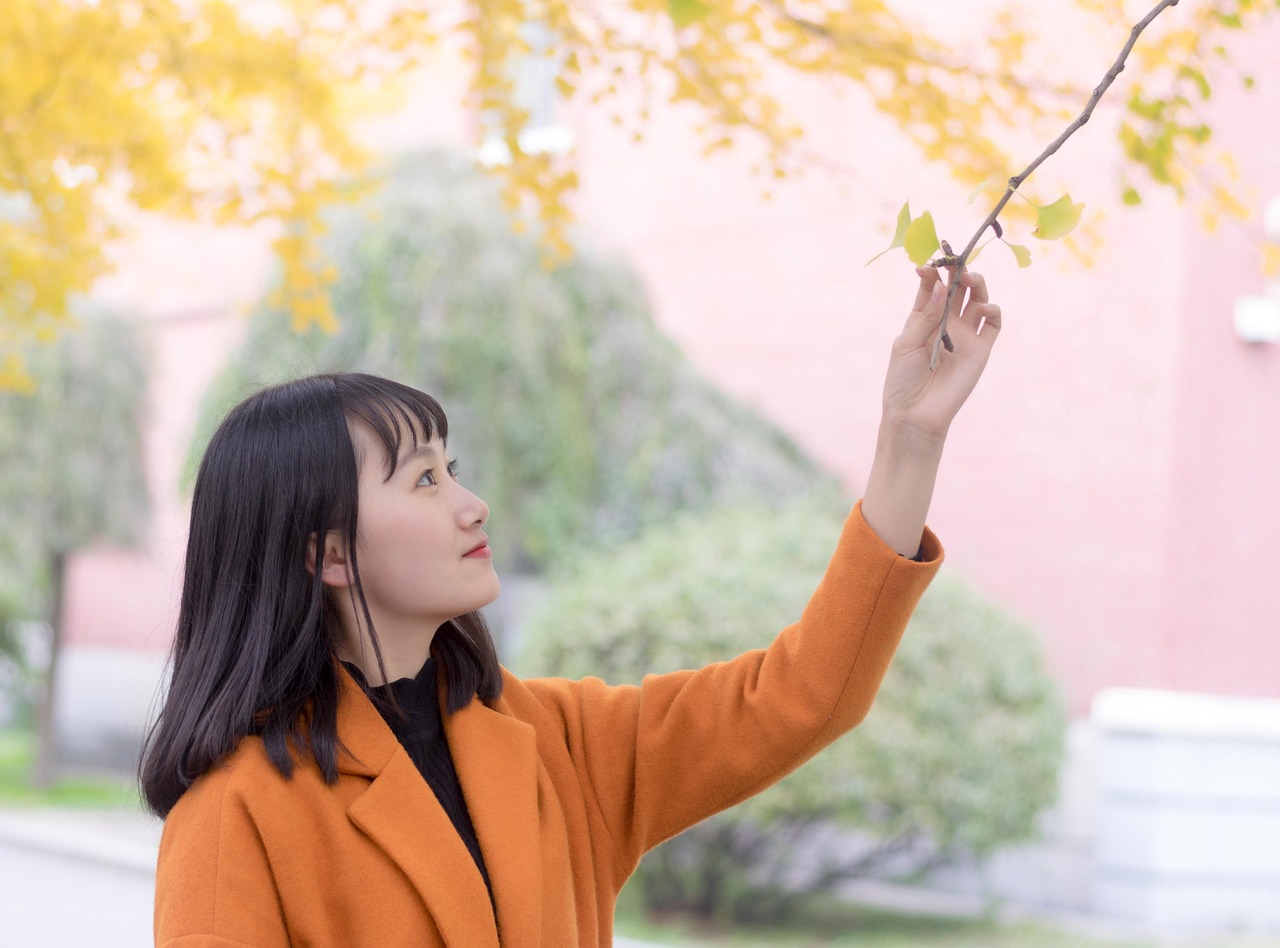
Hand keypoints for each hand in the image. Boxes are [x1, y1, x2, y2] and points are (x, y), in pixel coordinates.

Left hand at [880, 266, 1001, 443]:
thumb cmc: (903, 380)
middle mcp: (946, 324)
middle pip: (958, 289)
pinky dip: (993, 310)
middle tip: (958, 264)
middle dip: (959, 273)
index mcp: (923, 319)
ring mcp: (965, 335)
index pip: (932, 288)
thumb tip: (942, 285)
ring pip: (978, 300)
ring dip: (978, 284)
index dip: (933, 273)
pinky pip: (994, 324)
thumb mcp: (907, 343)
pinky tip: (983, 307)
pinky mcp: (980, 349)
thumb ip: (925, 315)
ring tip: (971, 278)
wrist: (916, 414)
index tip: (929, 263)